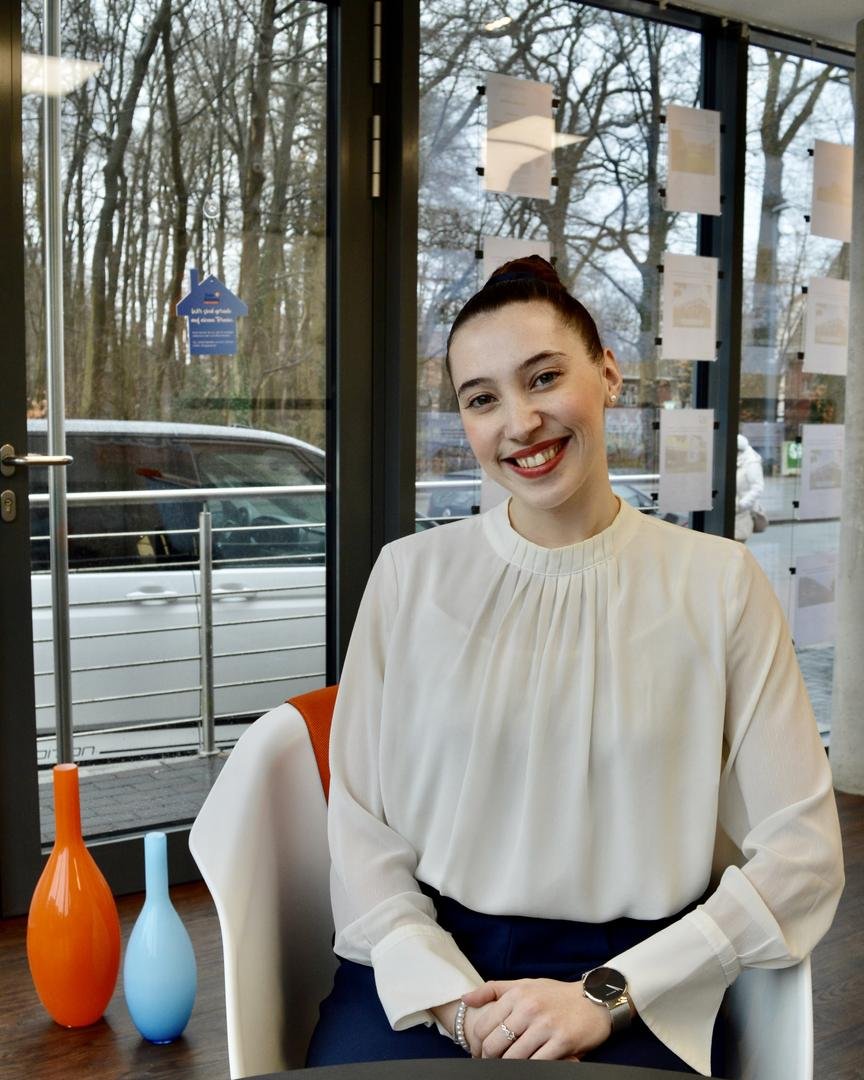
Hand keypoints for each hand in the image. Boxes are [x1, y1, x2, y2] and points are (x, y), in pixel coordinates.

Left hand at [461, 978, 612, 1060]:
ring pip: (512, 1059)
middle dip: (488, 1060)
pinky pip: (537, 1065)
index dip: (476, 1046)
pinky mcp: (562, 1042)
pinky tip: (528, 1067)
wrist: (594, 1000)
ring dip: (507, 1067)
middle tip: (490, 1065)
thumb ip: (493, 990)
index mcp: (516, 994)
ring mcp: (545, 1026)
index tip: (479, 1054)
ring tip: (507, 1068)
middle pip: (493, 1045)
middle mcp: (528, 1008)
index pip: (482, 1027)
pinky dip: (529, 1069)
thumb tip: (465, 998)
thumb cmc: (555, 994)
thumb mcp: (524, 984)